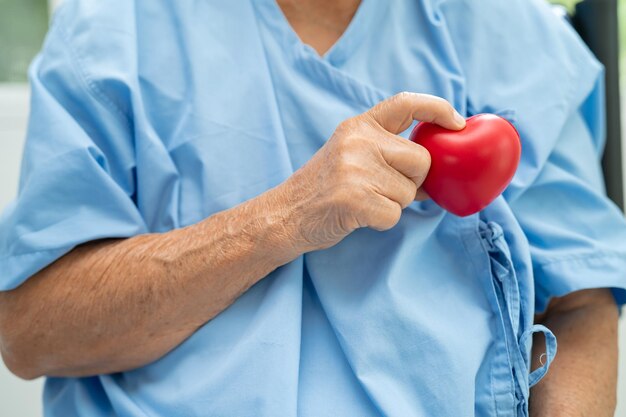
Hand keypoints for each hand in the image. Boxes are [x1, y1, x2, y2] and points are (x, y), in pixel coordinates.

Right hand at [277, 92, 465, 252]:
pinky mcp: (355, 198)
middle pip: (421, 160)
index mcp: (358, 125)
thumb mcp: (351, 154)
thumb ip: (388, 151)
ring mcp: (355, 168)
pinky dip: (381, 221)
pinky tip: (357, 215)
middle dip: (411, 180)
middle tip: (379, 188)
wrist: (285, 214)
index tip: (458, 123)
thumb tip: (440, 166)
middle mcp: (358, 140)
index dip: (438, 109)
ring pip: (410, 191)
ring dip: (393, 204)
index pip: (405, 103)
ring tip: (362, 200)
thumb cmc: (325, 188)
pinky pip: (394, 214)